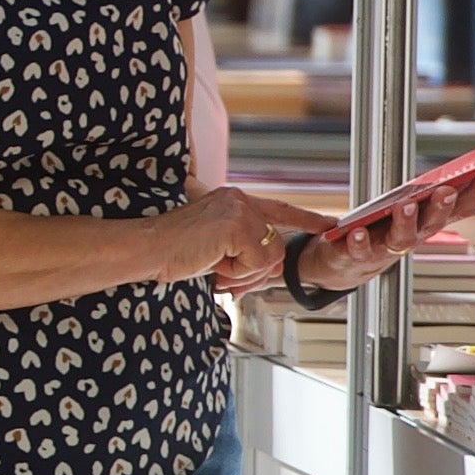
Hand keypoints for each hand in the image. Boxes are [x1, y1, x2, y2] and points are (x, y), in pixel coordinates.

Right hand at [160, 187, 295, 288]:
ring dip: (243, 273)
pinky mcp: (238, 226)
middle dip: (255, 271)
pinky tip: (213, 263)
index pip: (279, 209)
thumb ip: (242, 246)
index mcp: (233, 201)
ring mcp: (240, 211)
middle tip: (222, 275)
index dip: (304, 219)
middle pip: (275, 245)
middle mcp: (240, 200)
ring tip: (214, 267)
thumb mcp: (215, 245)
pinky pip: (257, 262)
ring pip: (269, 256)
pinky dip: (236, 272)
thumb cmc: (172, 251)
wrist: (147, 249)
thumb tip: (271, 265)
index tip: (327, 224)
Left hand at [277, 174, 474, 294]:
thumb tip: (459, 168)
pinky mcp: (355, 256)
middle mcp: (409, 238)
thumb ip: (425, 193)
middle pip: (431, 224)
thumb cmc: (378, 231)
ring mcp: (384, 249)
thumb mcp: (405, 210)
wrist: (342, 264)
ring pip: (400, 239)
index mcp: (424, 224)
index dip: (474, 195)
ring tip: (406, 205)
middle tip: (447, 189)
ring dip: (405, 222)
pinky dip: (359, 241)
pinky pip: (359, 251)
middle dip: (440, 207)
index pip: (456, 211)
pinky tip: (357, 231)